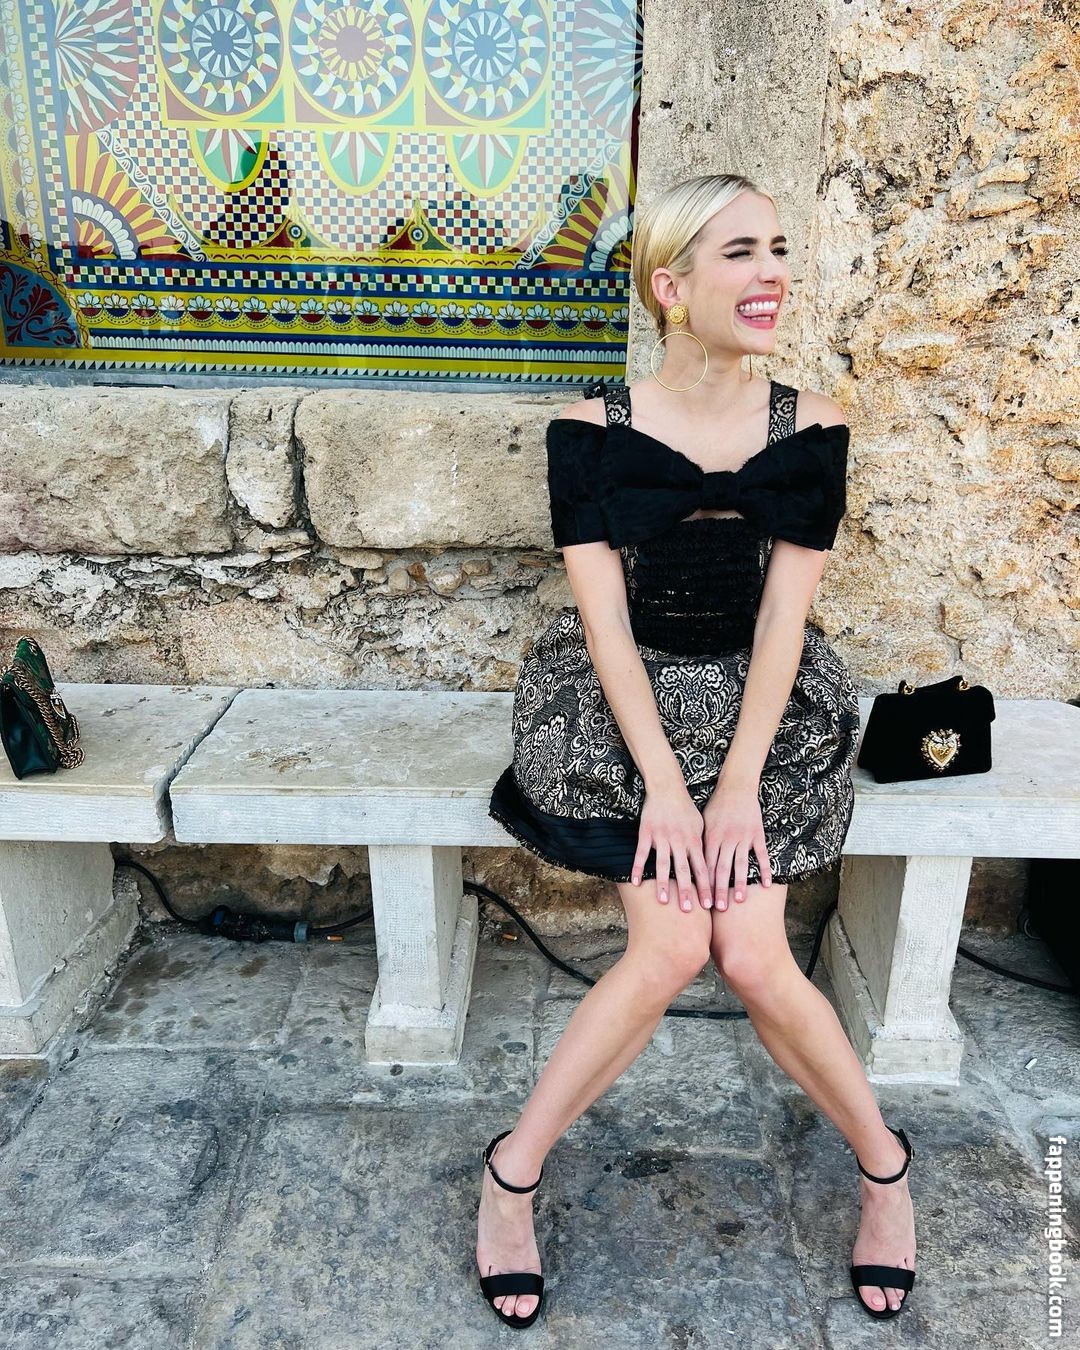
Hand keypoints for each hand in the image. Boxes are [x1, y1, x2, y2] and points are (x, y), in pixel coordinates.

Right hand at [631, 781, 711, 910]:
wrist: (667, 788)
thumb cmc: (685, 808)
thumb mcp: (700, 825)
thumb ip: (702, 846)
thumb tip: (709, 867)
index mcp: (694, 840)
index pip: (702, 868)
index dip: (706, 887)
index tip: (710, 905)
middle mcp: (679, 840)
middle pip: (684, 870)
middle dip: (687, 891)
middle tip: (689, 911)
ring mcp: (661, 837)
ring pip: (663, 864)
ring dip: (664, 884)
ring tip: (665, 902)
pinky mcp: (646, 833)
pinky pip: (641, 853)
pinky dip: (637, 868)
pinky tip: (636, 883)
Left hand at [701, 773, 772, 908]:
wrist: (736, 786)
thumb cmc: (716, 806)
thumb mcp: (703, 822)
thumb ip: (700, 843)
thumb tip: (690, 864)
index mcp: (711, 837)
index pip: (706, 864)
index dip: (703, 883)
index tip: (701, 900)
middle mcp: (727, 838)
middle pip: (722, 868)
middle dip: (719, 889)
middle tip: (718, 908)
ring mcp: (743, 837)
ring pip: (741, 864)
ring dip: (740, 883)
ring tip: (739, 901)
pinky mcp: (757, 833)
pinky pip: (762, 855)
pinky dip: (765, 869)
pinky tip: (766, 884)